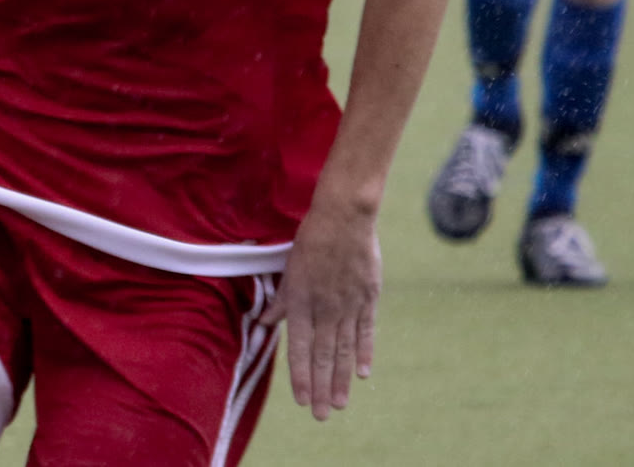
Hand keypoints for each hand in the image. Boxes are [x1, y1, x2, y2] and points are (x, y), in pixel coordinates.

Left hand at [263, 199, 380, 421]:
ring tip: (340, 403)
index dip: (301, 375)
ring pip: (344, 349)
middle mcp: (324, 308)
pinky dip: (364, 352)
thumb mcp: (288, 269)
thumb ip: (281, 301)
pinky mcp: (368, 297)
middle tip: (322, 415)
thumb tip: (265, 324)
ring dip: (342, 379)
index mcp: (301, 301)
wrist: (343, 218)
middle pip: (324, 355)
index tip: (302, 400)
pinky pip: (366, 330)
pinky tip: (363, 374)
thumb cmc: (310, 240)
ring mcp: (348, 304)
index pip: (300, 347)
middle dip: (322, 388)